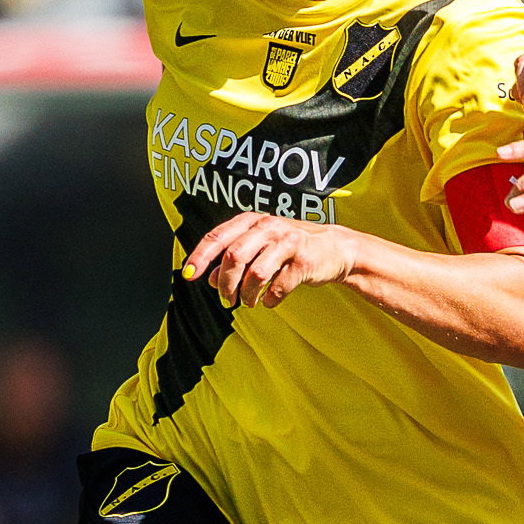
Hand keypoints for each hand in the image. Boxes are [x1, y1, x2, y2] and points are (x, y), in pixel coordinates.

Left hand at [185, 211, 358, 307]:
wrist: (335, 248)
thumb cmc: (290, 248)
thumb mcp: (259, 248)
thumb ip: (234, 260)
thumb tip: (210, 278)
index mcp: (253, 221)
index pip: (218, 237)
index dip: (200, 257)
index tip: (188, 275)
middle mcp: (269, 227)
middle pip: (234, 256)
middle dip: (225, 283)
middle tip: (226, 299)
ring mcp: (288, 242)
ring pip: (255, 273)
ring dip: (247, 294)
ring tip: (248, 302)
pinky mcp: (304, 261)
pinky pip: (278, 287)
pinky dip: (270, 299)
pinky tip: (270, 300)